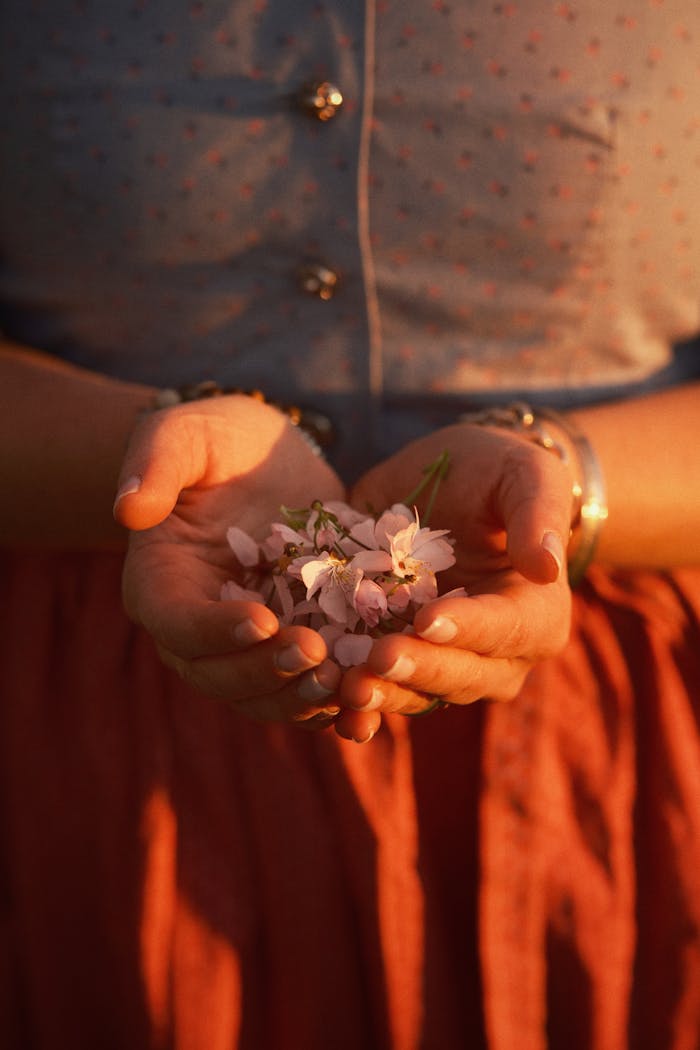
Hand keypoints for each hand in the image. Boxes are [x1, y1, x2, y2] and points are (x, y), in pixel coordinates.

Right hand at [114, 395, 345, 725]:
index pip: (176, 622)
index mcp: (159, 582)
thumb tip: (127, 508)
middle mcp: (193, 626)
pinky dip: (327, 698)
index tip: (264, 619)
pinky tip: (363, 690)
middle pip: (216, 673)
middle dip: (265, 672)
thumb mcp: (186, 434)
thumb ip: (155, 463)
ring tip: (343, 681)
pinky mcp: (285, 644)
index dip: (215, 630)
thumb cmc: (219, 440)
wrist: (268, 459)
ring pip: (258, 694)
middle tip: (316, 656)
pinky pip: (296, 687)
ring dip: (297, 698)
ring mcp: (241, 644)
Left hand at [333, 421, 573, 740]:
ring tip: (350, 687)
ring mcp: (448, 665)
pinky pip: (384, 691)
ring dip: (385, 694)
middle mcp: (498, 654)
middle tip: (379, 658)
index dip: (470, 628)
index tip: (428, 620)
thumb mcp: (524, 473)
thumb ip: (538, 512)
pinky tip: (328, 702)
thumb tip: (548, 565)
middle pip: (464, 674)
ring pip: (421, 693)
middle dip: (421, 669)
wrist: (446, 482)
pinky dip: (358, 704)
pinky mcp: (403, 664)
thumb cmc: (494, 472)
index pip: (508, 628)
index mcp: (537, 613)